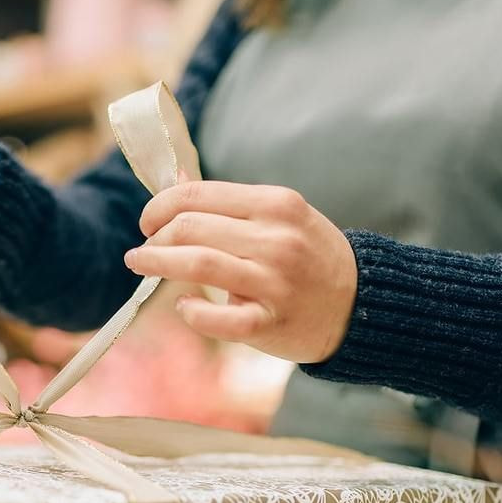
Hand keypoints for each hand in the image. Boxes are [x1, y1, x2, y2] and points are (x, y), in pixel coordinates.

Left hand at [124, 182, 357, 363]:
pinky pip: (217, 317)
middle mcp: (277, 239)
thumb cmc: (310, 257)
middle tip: (143, 250)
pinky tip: (184, 306)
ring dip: (157, 264)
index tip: (147, 221)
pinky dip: (191, 312)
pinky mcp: (270, 322)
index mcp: (276, 205)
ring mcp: (274, 282)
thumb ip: (227, 203)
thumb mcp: (280, 216)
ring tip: (141, 266)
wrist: (360, 306)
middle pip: (190, 228)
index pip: (198, 195)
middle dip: (155, 238)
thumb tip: (172, 180)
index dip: (160, 206)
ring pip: (197, 264)